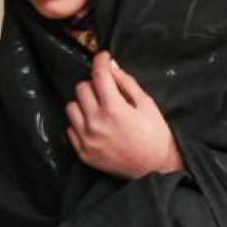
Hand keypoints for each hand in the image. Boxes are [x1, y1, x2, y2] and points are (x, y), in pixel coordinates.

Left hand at [66, 51, 184, 179]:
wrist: (155, 168)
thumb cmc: (155, 135)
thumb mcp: (147, 104)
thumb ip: (127, 83)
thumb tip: (111, 66)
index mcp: (114, 109)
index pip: (98, 75)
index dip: (100, 61)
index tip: (102, 57)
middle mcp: (95, 123)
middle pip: (81, 88)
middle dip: (94, 85)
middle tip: (106, 90)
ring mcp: (86, 139)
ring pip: (71, 107)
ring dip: (84, 103)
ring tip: (99, 109)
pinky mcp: (82, 152)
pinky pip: (70, 128)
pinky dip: (80, 123)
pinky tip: (96, 126)